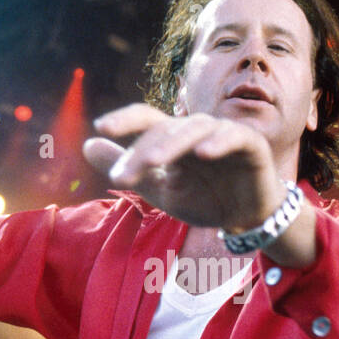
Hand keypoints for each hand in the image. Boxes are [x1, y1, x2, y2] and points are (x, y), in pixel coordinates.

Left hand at [83, 103, 283, 230]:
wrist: (245, 218)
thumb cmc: (204, 198)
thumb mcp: (160, 189)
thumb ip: (129, 168)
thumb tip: (87, 145)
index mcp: (173, 138)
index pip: (146, 120)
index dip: (125, 120)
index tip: (101, 127)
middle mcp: (196, 130)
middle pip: (166, 130)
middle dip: (142, 152)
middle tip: (123, 176)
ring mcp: (224, 134)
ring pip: (195, 129)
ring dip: (173, 144)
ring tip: (155, 161)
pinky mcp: (251, 145)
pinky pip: (234, 137)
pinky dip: (219, 142)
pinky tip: (203, 153)